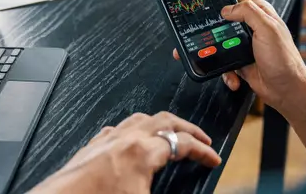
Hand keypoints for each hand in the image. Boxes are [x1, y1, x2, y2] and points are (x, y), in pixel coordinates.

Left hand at [30, 112, 220, 193]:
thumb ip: (164, 189)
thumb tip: (183, 189)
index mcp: (143, 151)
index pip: (183, 144)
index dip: (203, 151)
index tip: (213, 158)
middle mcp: (126, 139)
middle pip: (165, 120)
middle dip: (188, 129)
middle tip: (201, 139)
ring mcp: (108, 140)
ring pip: (141, 118)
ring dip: (161, 124)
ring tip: (171, 132)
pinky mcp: (92, 147)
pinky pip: (118, 128)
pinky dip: (134, 130)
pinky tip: (133, 139)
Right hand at [174, 0, 305, 111]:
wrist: (286, 90)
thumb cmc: (284, 60)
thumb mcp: (267, 29)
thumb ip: (248, 12)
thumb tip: (227, 8)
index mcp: (260, 12)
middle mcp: (252, 26)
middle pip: (223, 18)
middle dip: (212, 26)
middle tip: (205, 32)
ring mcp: (245, 44)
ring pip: (219, 41)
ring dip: (217, 53)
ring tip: (220, 59)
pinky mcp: (240, 60)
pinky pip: (224, 62)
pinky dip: (226, 72)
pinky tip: (234, 77)